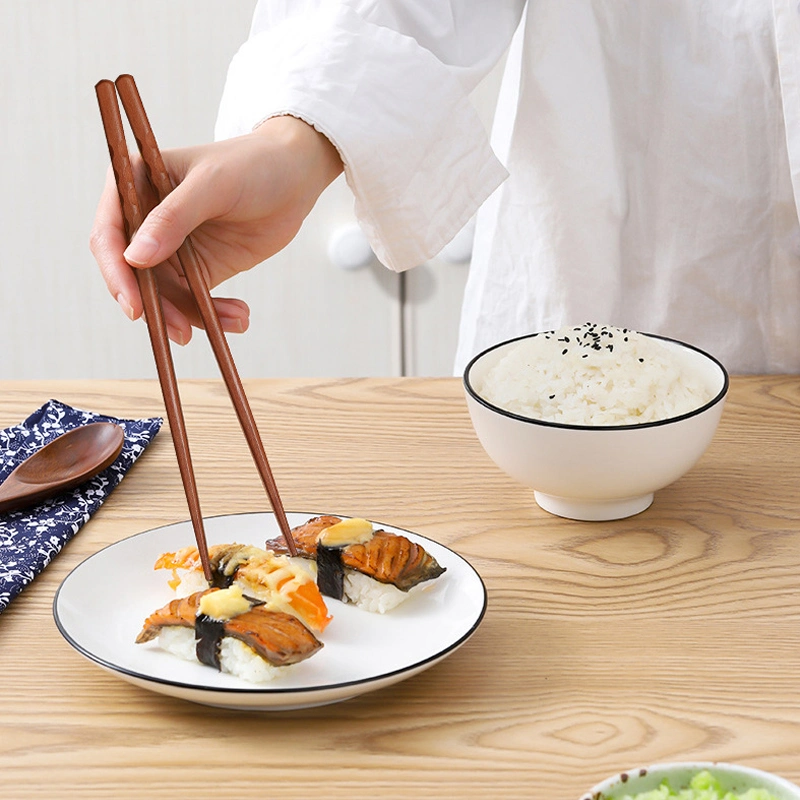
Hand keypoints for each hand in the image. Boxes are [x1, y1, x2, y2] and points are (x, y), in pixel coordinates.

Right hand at [90, 115, 342, 343]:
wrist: (295, 177)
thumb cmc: (251, 165)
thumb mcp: (213, 185)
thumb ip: (173, 218)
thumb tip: (133, 258)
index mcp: (133, 184)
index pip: (109, 235)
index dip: (116, 273)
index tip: (134, 307)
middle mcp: (144, 220)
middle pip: (133, 275)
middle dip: (156, 306)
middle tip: (182, 331)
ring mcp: (171, 248)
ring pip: (165, 295)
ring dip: (192, 316)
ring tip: (234, 319)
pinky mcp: (198, 269)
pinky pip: (193, 301)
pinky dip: (214, 315)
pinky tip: (240, 317)